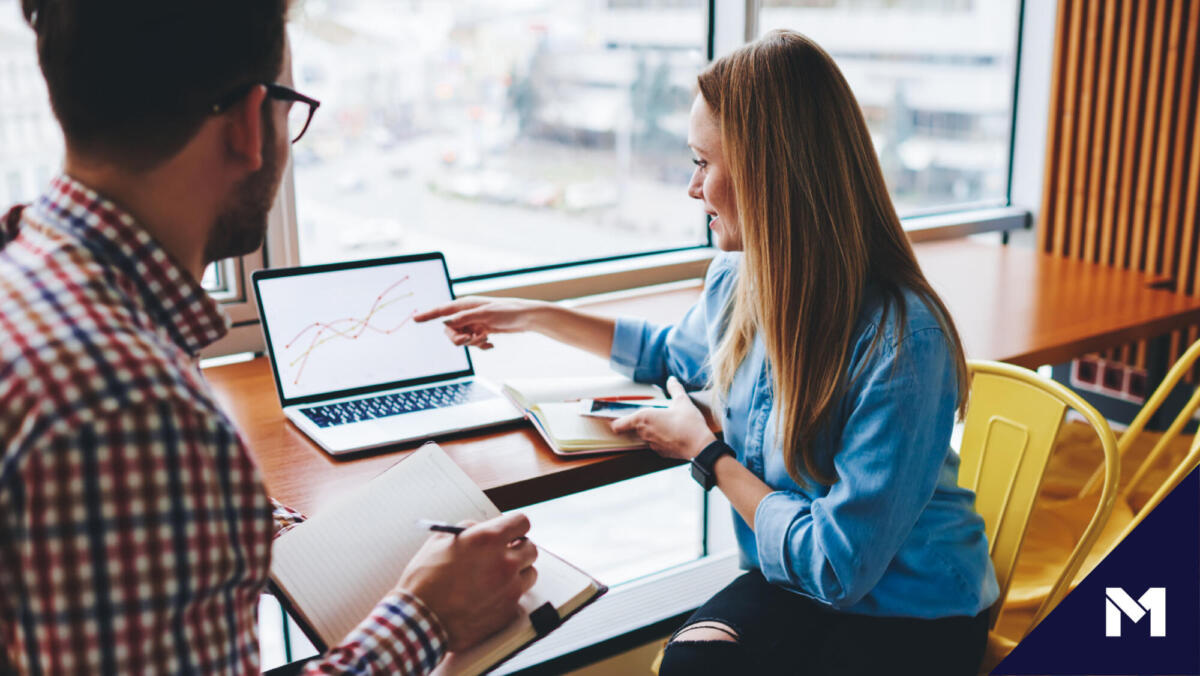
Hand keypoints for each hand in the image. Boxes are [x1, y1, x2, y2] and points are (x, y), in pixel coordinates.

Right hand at [396, 513, 537, 651]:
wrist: (419, 620)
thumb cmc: (424, 579)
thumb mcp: (439, 542)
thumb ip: (467, 530)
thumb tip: (480, 529)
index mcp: (488, 539)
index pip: (522, 522)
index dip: (515, 526)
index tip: (510, 532)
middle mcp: (505, 562)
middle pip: (531, 548)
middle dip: (519, 549)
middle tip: (505, 554)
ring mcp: (510, 588)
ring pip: (530, 574)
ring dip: (518, 573)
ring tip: (496, 577)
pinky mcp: (508, 611)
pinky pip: (518, 597)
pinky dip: (508, 595)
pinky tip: (489, 597)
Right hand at [412, 297, 545, 349]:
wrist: (526, 318)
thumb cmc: (507, 312)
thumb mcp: (485, 315)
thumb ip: (466, 318)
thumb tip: (449, 322)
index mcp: (465, 305)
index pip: (442, 311)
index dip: (427, 315)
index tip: (414, 318)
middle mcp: (467, 313)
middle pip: (450, 331)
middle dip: (458, 338)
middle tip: (471, 339)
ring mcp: (474, 323)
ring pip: (462, 339)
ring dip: (472, 343)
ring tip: (485, 339)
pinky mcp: (481, 331)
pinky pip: (473, 343)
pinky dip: (480, 345)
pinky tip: (491, 344)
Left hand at [610, 377, 716, 460]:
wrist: (700, 447)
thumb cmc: (689, 424)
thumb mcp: (683, 401)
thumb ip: (675, 389)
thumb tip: (672, 379)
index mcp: (644, 418)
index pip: (618, 424)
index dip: (613, 422)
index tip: (611, 419)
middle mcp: (644, 432)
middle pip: (631, 429)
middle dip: (635, 423)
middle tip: (645, 416)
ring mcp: (651, 444)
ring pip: (643, 436)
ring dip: (647, 431)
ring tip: (661, 424)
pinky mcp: (660, 452)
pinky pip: (654, 444)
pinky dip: (658, 439)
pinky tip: (669, 434)